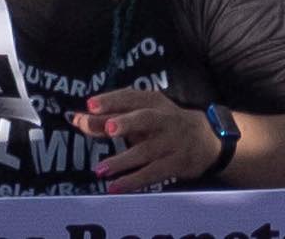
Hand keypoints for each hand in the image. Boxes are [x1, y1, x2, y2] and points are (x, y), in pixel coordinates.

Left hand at [84, 92, 223, 188]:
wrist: (206, 141)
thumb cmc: (163, 124)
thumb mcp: (142, 116)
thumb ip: (110, 118)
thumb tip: (77, 119)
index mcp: (153, 102)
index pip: (131, 97)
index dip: (112, 100)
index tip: (90, 105)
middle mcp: (163, 119)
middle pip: (145, 119)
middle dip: (127, 122)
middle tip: (108, 128)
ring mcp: (171, 143)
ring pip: (146, 151)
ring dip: (123, 160)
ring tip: (100, 169)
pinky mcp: (175, 164)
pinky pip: (152, 173)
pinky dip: (133, 181)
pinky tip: (115, 187)